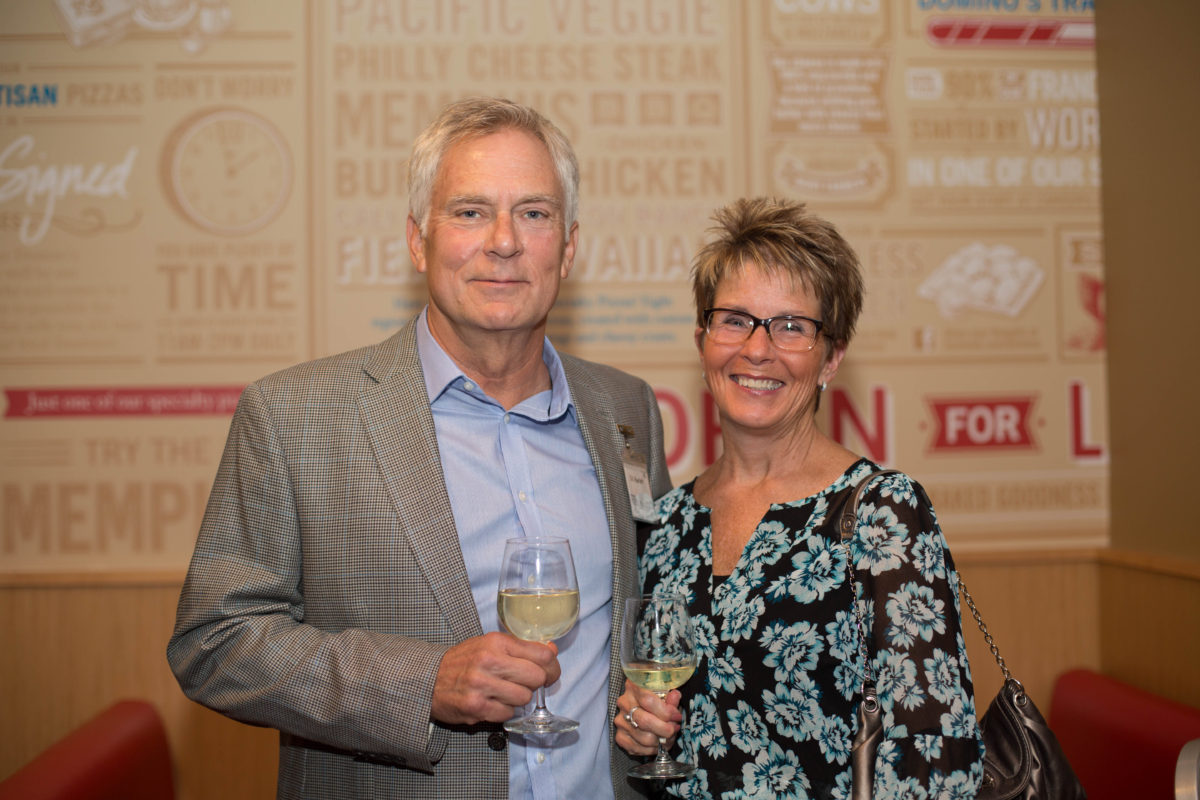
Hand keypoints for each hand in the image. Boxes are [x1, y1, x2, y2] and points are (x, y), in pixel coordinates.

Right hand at [432, 632, 559, 724]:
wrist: (428, 679)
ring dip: (519, 698)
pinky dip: (505, 711)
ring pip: (524, 698)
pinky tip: (493, 702)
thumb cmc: (464, 661)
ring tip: (505, 692)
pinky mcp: (476, 707)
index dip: (552, 666)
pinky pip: (508, 713)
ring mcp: (481, 685)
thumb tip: (552, 650)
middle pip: (537, 677)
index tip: (550, 671)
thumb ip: (521, 647)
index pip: (541, 654)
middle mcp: (489, 661)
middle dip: (536, 683)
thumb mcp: (490, 644)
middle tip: (527, 684)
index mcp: (496, 642)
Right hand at [614, 680, 682, 755]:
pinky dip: (652, 749)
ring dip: (661, 741)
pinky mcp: (620, 737)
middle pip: (645, 721)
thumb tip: (675, 697)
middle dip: (665, 729)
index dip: (666, 711)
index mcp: (634, 687)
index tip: (677, 716)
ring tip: (669, 737)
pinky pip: (637, 749)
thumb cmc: (654, 699)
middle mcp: (624, 703)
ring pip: (644, 738)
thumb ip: (670, 697)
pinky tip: (659, 743)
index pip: (648, 701)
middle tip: (674, 729)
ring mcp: (621, 721)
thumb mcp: (663, 693)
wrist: (639, 706)